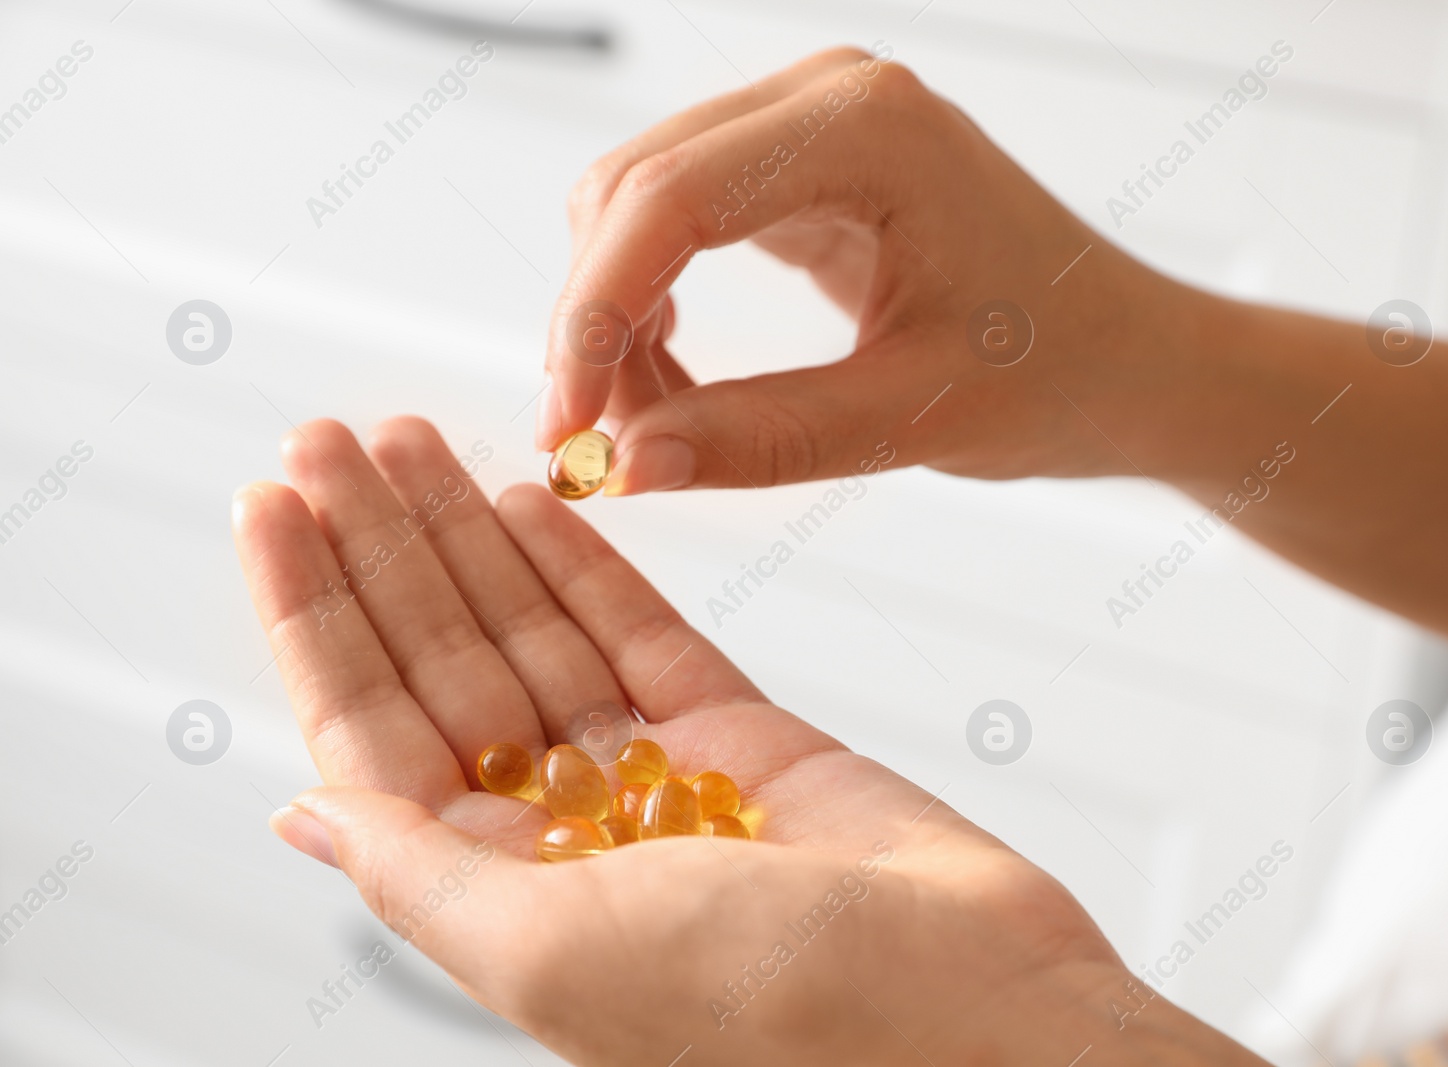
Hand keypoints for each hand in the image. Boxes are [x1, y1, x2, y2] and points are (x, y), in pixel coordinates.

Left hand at [233, 416, 1262, 1064]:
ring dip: (470, 534)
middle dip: (383, 546)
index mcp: (498, 891)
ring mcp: (654, 772)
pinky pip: (641, 630)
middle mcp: (563, 829)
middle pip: (445, 657)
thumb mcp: (549, 952)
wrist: (970, 1006)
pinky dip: (584, 563)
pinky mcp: (740, 729)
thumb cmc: (766, 1015)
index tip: (273, 509)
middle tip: (330, 438)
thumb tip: (299, 818)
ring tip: (410, 443)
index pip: (369, 725)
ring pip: (535, 628)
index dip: (316, 613)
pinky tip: (530, 499)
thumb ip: (417, 873)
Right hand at [541, 47, 1201, 494]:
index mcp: (870, 131)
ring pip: (640, 202)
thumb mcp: (911, 416)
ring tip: (654, 425)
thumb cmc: (1059, 370)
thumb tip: (625, 464)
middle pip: (635, 188)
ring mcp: (811, 123)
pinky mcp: (800, 165)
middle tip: (594, 445)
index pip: (671, 200)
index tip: (565, 424)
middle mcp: (829, 98)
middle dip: (594, 321)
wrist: (1126, 359)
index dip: (593, 315)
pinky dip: (654, 303)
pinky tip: (679, 382)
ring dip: (619, 315)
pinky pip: (681, 219)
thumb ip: (763, 440)